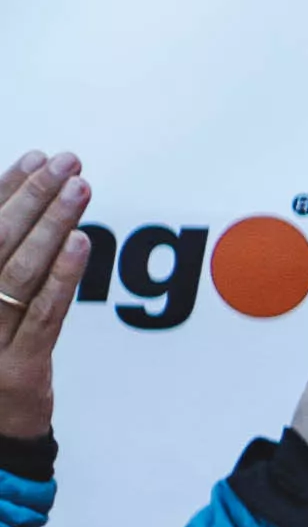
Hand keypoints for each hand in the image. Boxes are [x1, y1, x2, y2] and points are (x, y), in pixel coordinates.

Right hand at [0, 150, 78, 442]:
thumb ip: (3, 263)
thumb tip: (20, 206)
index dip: (4, 189)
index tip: (34, 157)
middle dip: (33, 196)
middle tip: (66, 162)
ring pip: (19, 272)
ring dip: (52, 224)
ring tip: (80, 187)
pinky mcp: (18, 369)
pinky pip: (43, 316)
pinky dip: (62, 277)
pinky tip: (80, 243)